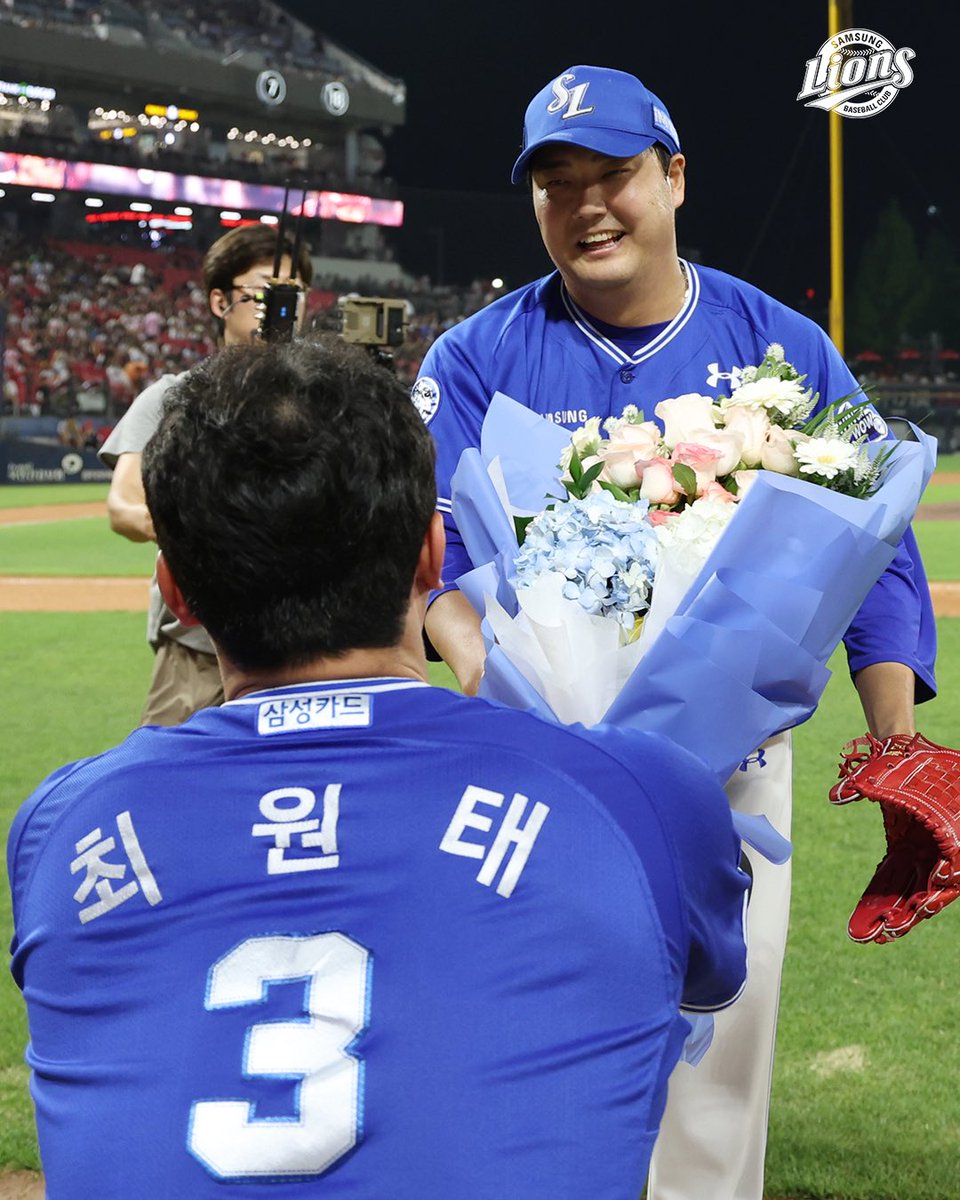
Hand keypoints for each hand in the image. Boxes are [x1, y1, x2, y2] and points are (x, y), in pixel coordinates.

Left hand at [830, 733, 959, 942]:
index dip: (929, 895)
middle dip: (900, 916)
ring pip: (908, 889)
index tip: (912, 913)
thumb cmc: (910, 762)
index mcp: (947, 833)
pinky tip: (866, 912)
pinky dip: (881, 893)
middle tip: (875, 937)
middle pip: (922, 891)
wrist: (911, 752)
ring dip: (889, 912)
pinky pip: (895, 876)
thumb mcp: (889, 774)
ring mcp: (922, 851)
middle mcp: (937, 848)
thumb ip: (865, 785)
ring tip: (865, 935)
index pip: (944, 874)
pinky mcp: (907, 849)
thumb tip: (837, 794)